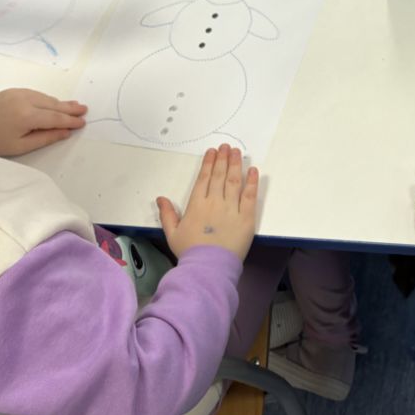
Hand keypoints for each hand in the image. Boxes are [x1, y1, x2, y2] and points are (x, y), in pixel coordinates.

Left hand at [0, 86, 87, 155]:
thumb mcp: (21, 146)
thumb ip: (45, 138)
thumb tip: (66, 132)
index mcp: (26, 116)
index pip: (55, 118)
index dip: (70, 121)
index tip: (82, 122)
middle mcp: (25, 100)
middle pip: (53, 105)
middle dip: (69, 108)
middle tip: (84, 109)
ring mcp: (20, 93)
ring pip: (46, 98)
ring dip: (60, 103)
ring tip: (74, 106)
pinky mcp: (15, 90)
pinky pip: (37, 94)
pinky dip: (48, 99)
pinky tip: (55, 103)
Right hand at [157, 145, 260, 260]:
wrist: (208, 268)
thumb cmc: (190, 252)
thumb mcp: (172, 234)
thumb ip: (167, 214)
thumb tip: (161, 198)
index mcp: (197, 205)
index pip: (204, 179)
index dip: (209, 163)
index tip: (212, 152)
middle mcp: (215, 202)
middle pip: (219, 176)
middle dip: (223, 159)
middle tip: (226, 146)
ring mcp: (231, 209)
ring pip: (234, 181)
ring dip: (236, 165)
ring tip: (237, 152)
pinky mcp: (246, 217)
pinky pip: (250, 196)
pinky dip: (252, 182)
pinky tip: (253, 170)